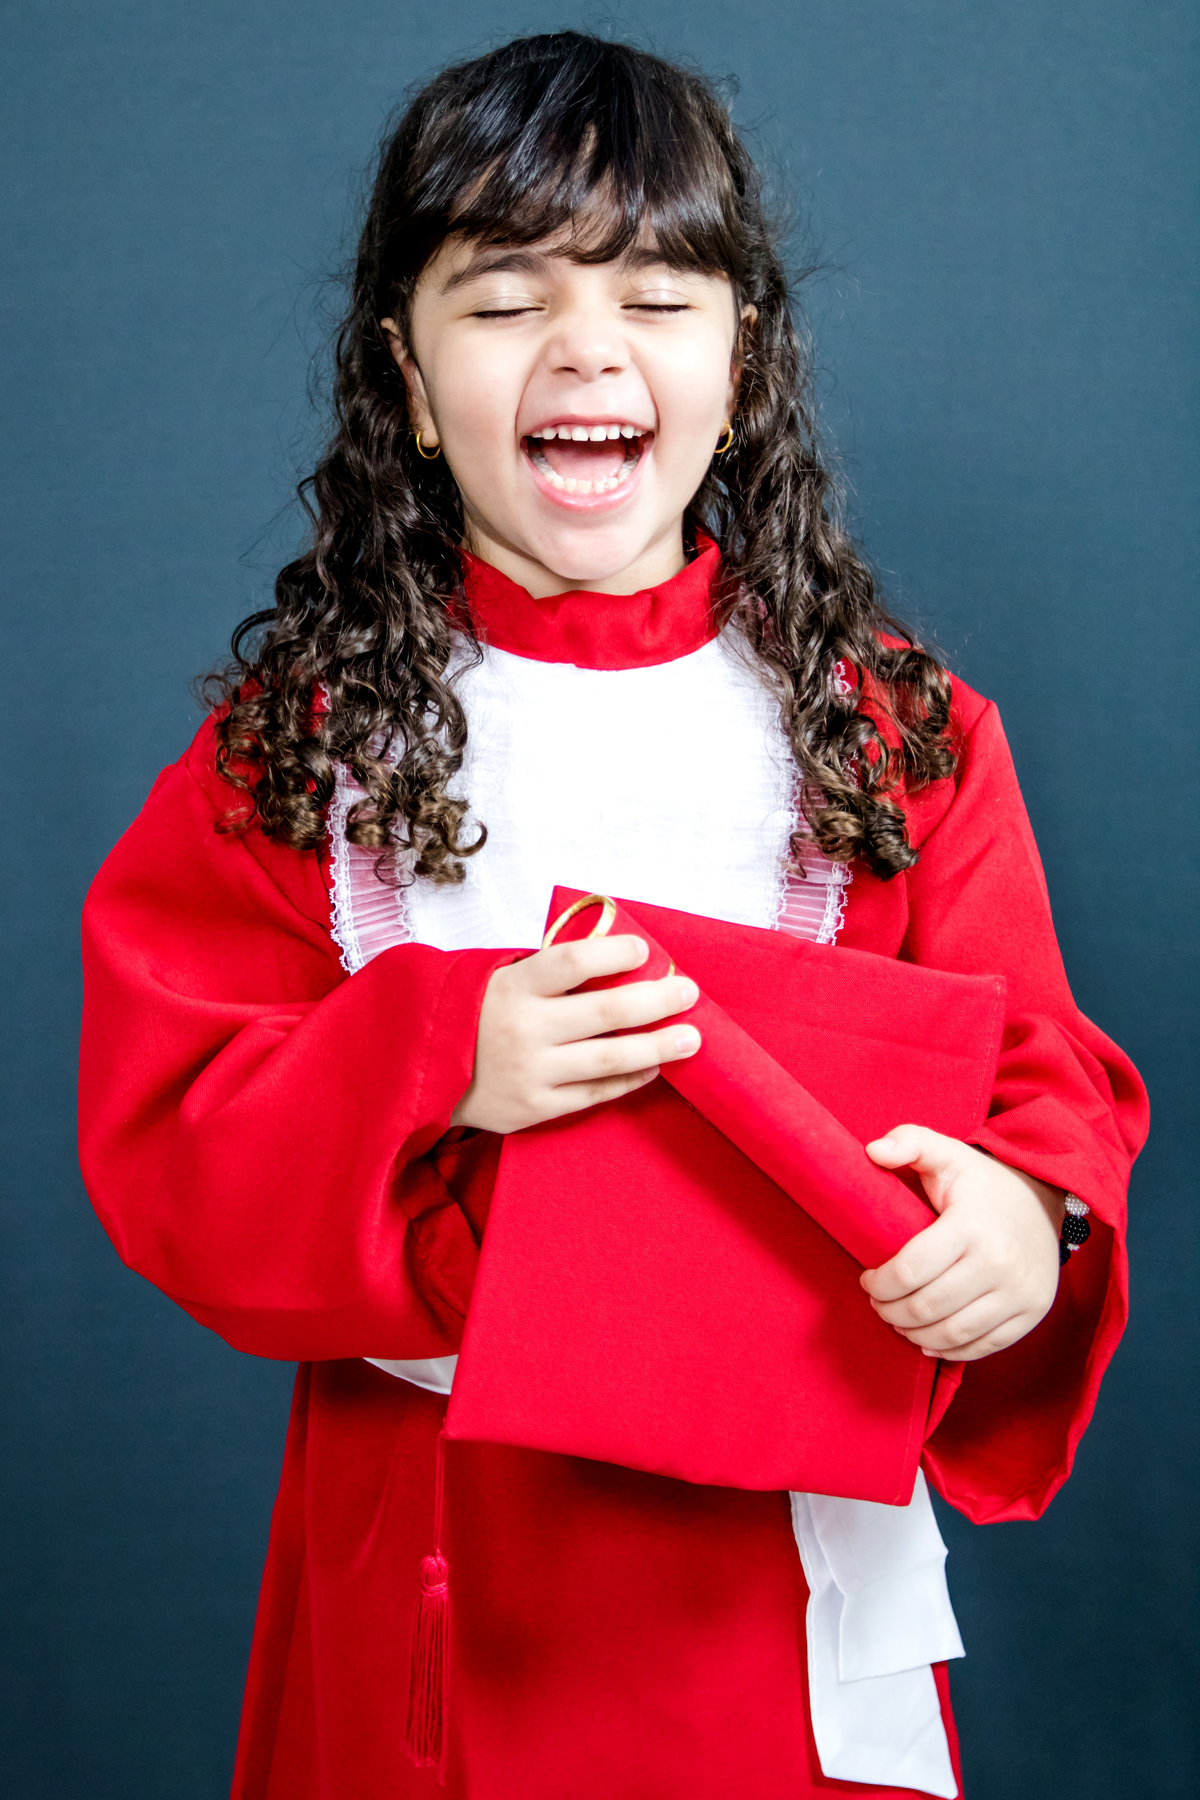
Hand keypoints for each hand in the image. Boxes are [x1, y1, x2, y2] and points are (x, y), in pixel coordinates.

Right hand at [450, 935, 700, 1134]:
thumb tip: (617, 951)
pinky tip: (653, 1068)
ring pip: (610, 1058)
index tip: (645, 951)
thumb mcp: (499, 978)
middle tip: (689, 992)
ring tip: (691, 1038)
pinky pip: (594, 1093)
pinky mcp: (533, 1108)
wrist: (421, 1071)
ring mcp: (530, 1072)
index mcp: (513, 986)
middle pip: (606, 1013)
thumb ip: (548, 970)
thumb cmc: (476, 1015)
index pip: (573, 962)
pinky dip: (629, 1080)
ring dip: (658, 1047)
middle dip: (657, 1000)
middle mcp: (523, 1029)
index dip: (615, 954)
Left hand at [860, 1125, 1064, 1361]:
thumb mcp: (947, 1152)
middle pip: (926, 1307)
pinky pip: (983, 1346)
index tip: (867, 1279)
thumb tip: (872, 1150)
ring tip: (898, 1321)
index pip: (909, 1271)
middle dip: (890, 1311)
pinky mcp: (1031, 1312)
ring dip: (914, 1334)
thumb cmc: (982, 1182)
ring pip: (951, 1334)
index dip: (878, 1284)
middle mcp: (998, 1262)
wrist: (1044, 1200)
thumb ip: (908, 1142)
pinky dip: (949, 1350)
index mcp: (970, 1225)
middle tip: (878, 1303)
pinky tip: (929, 1339)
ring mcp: (1019, 1292)